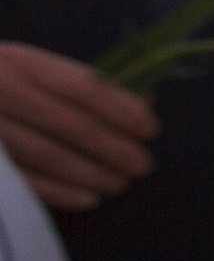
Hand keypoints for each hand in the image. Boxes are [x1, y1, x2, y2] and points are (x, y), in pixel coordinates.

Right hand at [0, 41, 158, 209]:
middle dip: (113, 148)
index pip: (82, 86)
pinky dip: (59, 192)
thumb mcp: (31, 71)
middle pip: (69, 123)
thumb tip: (142, 101)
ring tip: (120, 183)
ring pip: (46, 154)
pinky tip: (88, 199)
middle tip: (142, 165)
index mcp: (17, 61)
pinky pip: (22, 180)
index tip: (150, 128)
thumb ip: (82, 85)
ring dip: (91, 173)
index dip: (122, 109)